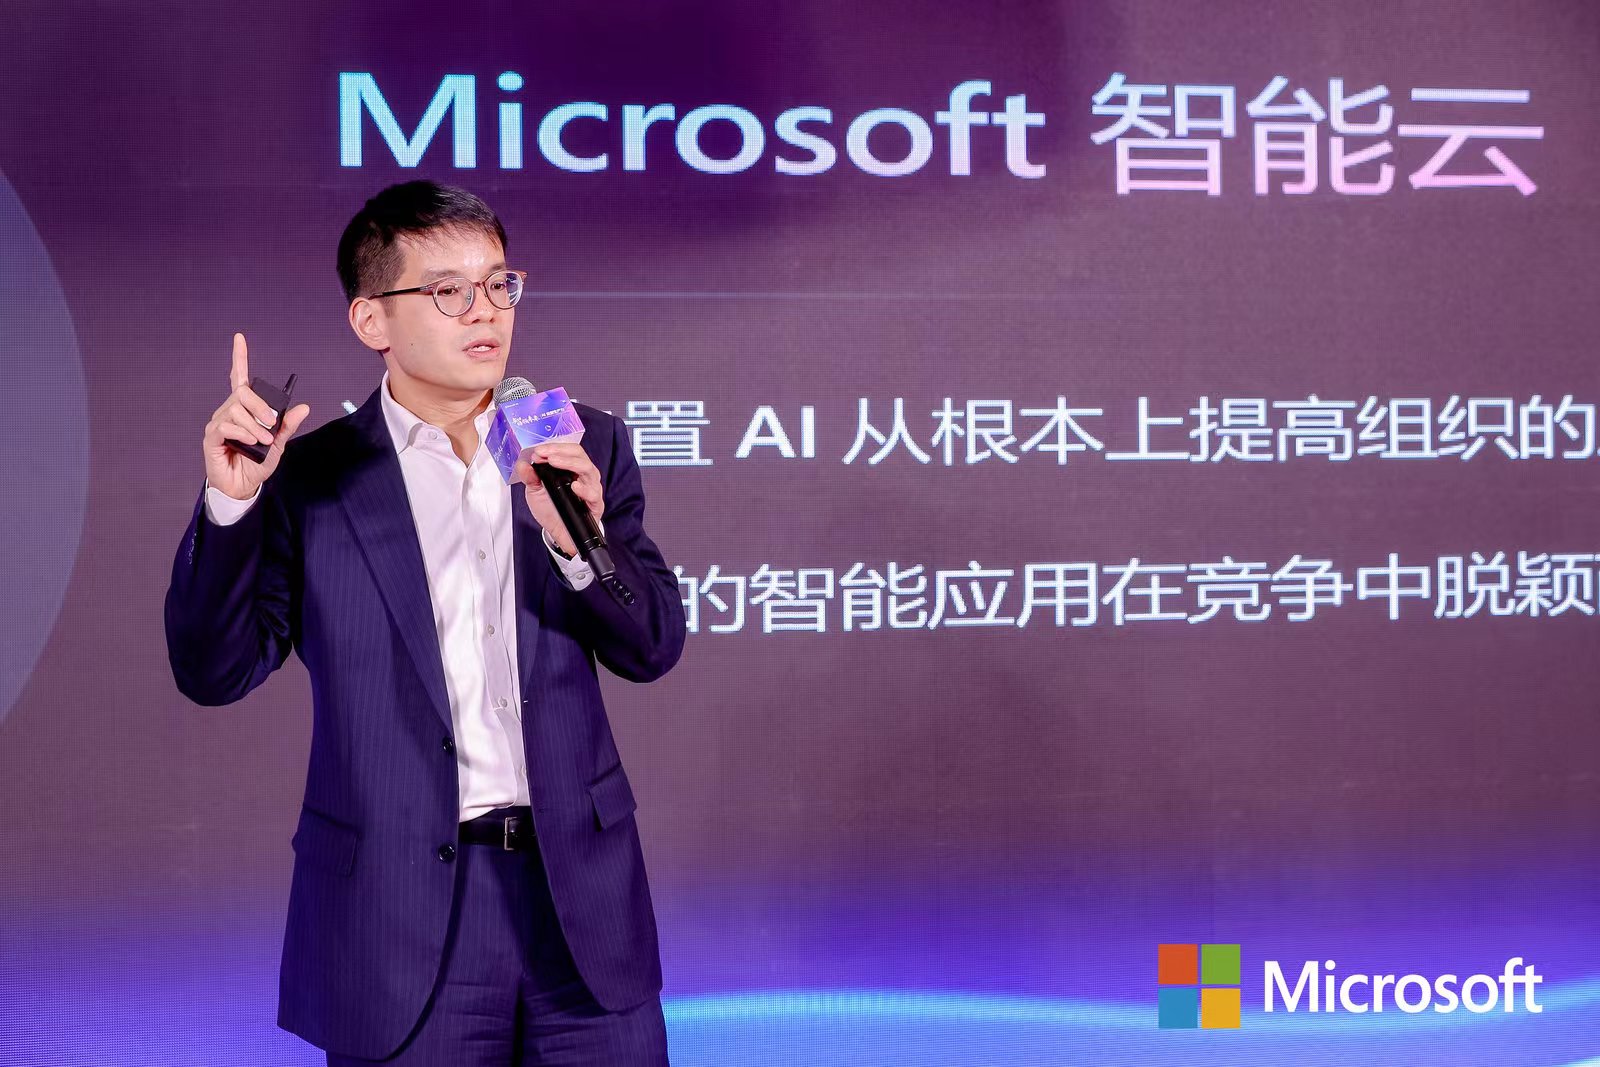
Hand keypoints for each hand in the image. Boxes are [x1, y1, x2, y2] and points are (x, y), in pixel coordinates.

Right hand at [202, 332, 310, 500]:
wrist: (244, 486)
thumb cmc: (257, 463)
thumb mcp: (279, 444)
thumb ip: (287, 425)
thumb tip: (304, 407)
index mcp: (245, 409)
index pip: (239, 378)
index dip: (240, 358)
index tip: (240, 338)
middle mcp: (229, 411)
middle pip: (242, 392)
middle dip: (261, 406)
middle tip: (272, 424)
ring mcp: (219, 423)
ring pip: (236, 410)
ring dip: (255, 426)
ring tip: (264, 442)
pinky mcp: (212, 437)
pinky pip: (226, 425)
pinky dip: (243, 432)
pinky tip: (251, 442)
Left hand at [514, 443, 603, 556]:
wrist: (558, 533)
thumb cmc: (550, 510)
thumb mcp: (535, 492)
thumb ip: (529, 477)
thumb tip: (522, 464)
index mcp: (571, 469)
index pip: (568, 450)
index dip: (554, 447)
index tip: (538, 452)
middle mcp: (583, 476)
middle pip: (580, 456)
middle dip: (561, 452)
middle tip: (545, 455)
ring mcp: (591, 489)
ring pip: (589, 470)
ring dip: (571, 464)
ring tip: (555, 463)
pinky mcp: (595, 505)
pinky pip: (594, 494)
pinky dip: (585, 489)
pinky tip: (575, 486)